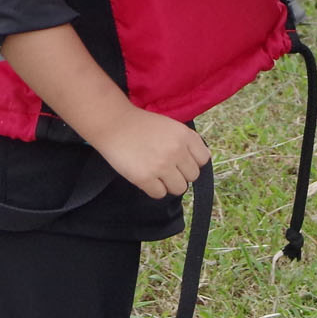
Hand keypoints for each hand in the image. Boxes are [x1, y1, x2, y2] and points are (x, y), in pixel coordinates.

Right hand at [90, 108, 210, 198]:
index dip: (192, 161)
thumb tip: (201, 161)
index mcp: (184, 135)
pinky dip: (153, 189)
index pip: (203, 159)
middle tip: (166, 167)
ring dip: (169, 184)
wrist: (113, 123)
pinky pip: (160, 194)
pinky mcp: (144, 178)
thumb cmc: (141, 125)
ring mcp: (161, 165)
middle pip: (192, 176)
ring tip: (156, 173)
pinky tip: (146, 177)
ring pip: (179, 188)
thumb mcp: (170, 125)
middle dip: (180, 173)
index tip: (181, 159)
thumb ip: (186, 141)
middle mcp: (176, 151)